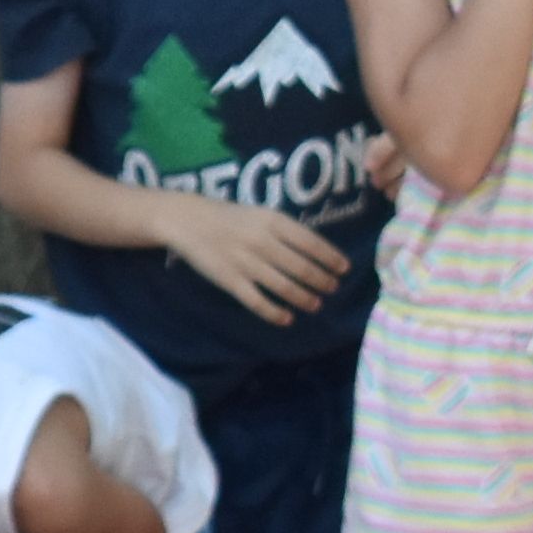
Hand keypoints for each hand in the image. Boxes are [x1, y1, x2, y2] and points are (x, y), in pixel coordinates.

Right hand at [152, 194, 350, 324]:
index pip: (312, 243)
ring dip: (304, 298)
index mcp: (273, 222)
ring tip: (315, 304)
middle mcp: (263, 242)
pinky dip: (275, 312)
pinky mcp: (230, 281)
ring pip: (284, 287)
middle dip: (322, 281)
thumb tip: (315, 251)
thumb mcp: (261, 214)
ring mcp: (246, 263)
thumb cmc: (229, 217)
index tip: (344, 269)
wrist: (187, 221)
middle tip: (332, 289)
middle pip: (302, 268)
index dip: (331, 258)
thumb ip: (285, 230)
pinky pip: (258, 301)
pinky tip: (287, 319)